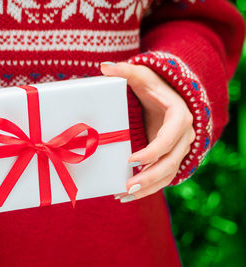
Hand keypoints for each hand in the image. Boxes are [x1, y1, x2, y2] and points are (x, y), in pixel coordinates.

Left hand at [100, 62, 195, 202]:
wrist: (167, 95)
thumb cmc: (154, 85)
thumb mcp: (141, 76)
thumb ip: (125, 71)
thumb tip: (104, 67)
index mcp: (179, 117)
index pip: (169, 138)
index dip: (152, 151)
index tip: (131, 160)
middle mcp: (184, 137)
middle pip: (170, 162)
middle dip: (149, 177)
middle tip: (126, 186)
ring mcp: (178, 149)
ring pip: (167, 175)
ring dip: (147, 188)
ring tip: (122, 195)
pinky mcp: (169, 157)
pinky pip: (162, 176)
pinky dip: (147, 187)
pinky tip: (126, 194)